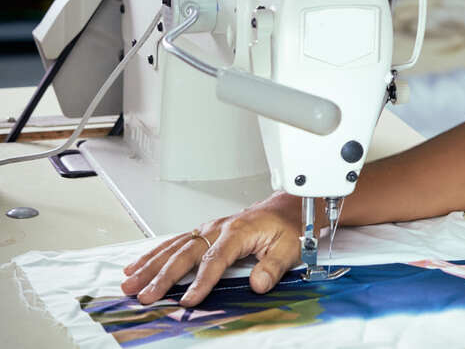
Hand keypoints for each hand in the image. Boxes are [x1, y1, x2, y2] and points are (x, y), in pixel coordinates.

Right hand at [119, 192, 302, 306]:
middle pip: (186, 254)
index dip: (201, 281)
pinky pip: (174, 242)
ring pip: (174, 247)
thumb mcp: (290, 247)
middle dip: (163, 276)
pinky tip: (138, 265)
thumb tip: (258, 284)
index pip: (215, 259)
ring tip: (130, 283)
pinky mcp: (203, 232)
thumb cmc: (287, 226)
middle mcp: (219, 228)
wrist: (286, 207)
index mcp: (239, 231)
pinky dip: (153, 254)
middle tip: (146, 295)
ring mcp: (208, 229)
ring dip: (150, 266)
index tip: (189, 300)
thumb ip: (274, 266)